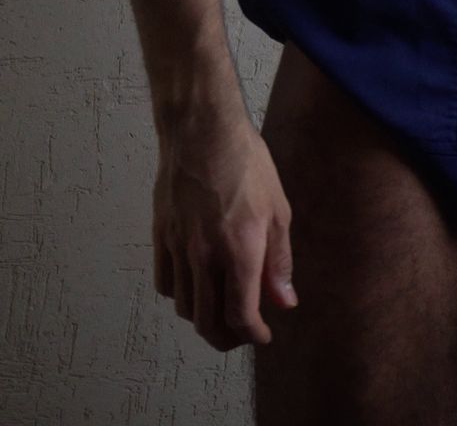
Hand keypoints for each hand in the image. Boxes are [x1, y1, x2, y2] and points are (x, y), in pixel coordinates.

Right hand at [153, 107, 297, 351]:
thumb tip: (283, 301)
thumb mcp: (278, 208)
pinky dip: (180, 295)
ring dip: (204, 318)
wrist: (202, 129)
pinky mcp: (161, 235)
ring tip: (221, 309)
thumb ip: (279, 260)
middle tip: (242, 333)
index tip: (263, 335)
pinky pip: (165, 283)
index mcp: (240, 250)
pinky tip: (195, 284)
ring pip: (185, 307)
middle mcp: (205, 255)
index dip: (253, 335)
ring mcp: (179, 247)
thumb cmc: (246, 162)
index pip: (241, 316)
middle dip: (228, 338)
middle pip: (208, 323)